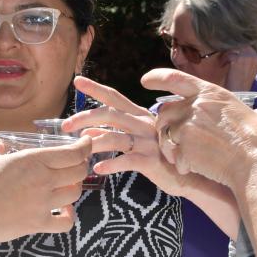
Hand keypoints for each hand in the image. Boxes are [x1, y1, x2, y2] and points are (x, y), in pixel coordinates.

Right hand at [0, 138, 91, 245]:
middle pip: (79, 172)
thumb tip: (1, 148)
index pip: (73, 152)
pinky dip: (69, 216)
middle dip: (81, 165)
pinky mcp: (38, 224)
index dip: (85, 146)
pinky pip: (66, 222)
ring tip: (65, 184)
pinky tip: (62, 210)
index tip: (86, 142)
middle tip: (75, 163)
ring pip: (75, 193)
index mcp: (32, 160)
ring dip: (74, 187)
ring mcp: (43, 204)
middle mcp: (43, 181)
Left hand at [66, 76, 218, 198]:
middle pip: (110, 114)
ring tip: (78, 149)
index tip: (77, 81)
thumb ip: (118, 133)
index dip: (96, 88)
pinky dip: (111, 164)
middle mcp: (145, 125)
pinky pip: (127, 160)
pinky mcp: (152, 161)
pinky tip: (98, 169)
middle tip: (65, 126)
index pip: (116, 97)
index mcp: (141, 116)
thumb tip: (89, 132)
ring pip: (115, 137)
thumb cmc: (163, 158)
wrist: (191, 176)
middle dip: (84, 117)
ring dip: (93, 142)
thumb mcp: (142, 140)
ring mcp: (149, 142)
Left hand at [141, 68, 256, 189]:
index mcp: (211, 93)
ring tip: (184, 157)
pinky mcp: (183, 150)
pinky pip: (172, 156)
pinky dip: (180, 164)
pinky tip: (193, 169)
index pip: (176, 78)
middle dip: (166, 124)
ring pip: (164, 135)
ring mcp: (187, 128)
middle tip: (174, 137)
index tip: (145, 80)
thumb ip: (252, 112)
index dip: (157, 78)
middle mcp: (194, 107)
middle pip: (164, 111)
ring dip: (170, 146)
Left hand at [222, 46, 256, 92]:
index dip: (239, 51)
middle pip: (241, 47)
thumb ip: (246, 59)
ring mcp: (246, 58)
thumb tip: (237, 49)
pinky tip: (223, 65)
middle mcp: (255, 57)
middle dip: (233, 51)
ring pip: (234, 49)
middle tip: (226, 58)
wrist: (238, 93)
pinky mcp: (237, 60)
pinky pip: (228, 55)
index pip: (248, 48)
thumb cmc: (241, 83)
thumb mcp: (248, 70)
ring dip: (228, 55)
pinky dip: (224, 60)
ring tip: (224, 62)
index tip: (234, 58)